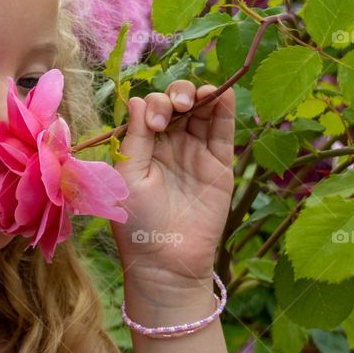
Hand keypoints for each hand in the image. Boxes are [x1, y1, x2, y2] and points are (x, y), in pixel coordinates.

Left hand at [109, 81, 235, 287]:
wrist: (166, 259)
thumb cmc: (137, 221)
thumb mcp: (128, 176)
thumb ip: (136, 138)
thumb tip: (137, 100)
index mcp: (142, 145)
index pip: (149, 109)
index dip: (152, 107)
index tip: (153, 125)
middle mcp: (168, 144)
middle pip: (175, 105)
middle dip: (175, 96)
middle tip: (175, 109)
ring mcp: (195, 151)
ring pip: (200, 111)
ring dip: (198, 96)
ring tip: (196, 97)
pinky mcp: (219, 163)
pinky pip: (223, 131)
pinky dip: (225, 108)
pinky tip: (223, 93)